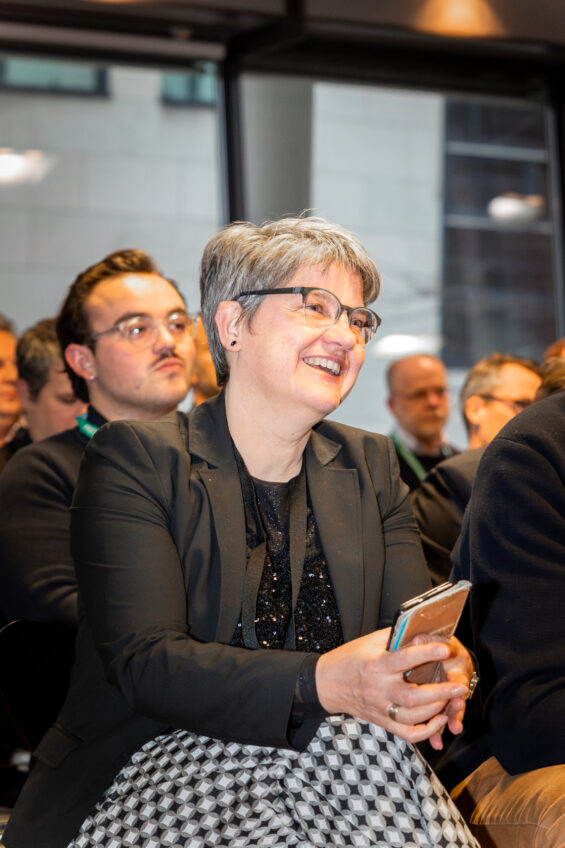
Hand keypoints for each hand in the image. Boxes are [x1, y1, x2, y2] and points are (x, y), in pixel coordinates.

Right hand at [315, 628, 468, 744]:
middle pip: (413, 696)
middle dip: (440, 692)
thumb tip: (422, 632)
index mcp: (376, 665)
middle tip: (459, 686)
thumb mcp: (370, 642)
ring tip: (451, 698)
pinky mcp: (383, 721)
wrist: (327, 683)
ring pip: (413, 716)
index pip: (404, 659)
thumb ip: (396, 638)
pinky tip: (439, 718)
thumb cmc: (350, 658)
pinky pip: (408, 733)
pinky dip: (427, 730)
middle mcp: (379, 689)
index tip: (445, 648)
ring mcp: (381, 708)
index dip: (426, 652)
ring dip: (437, 709)